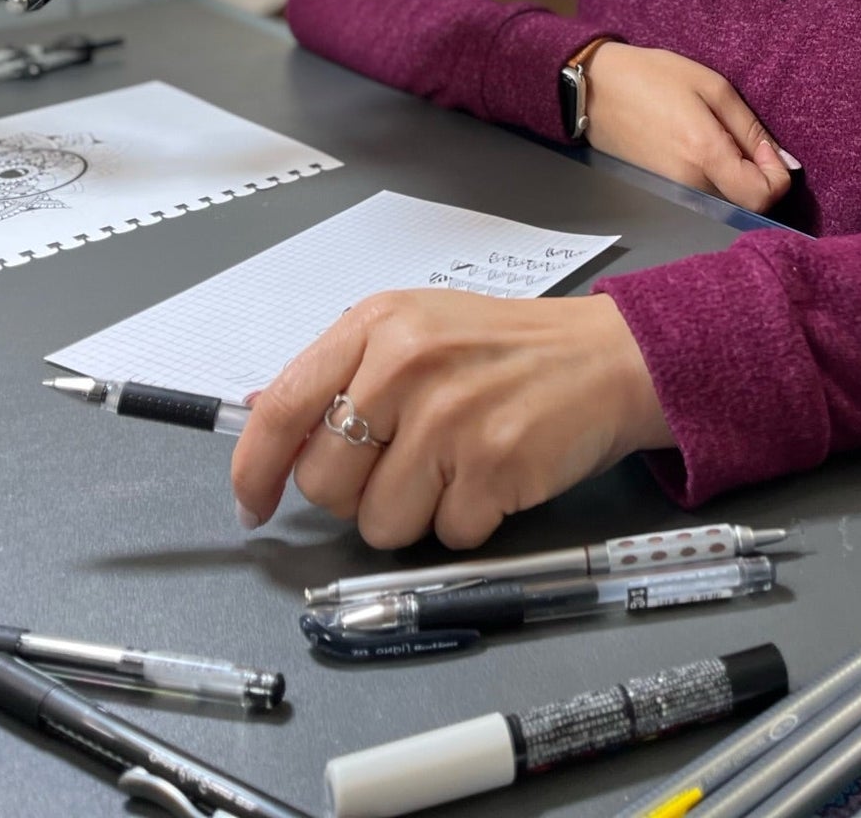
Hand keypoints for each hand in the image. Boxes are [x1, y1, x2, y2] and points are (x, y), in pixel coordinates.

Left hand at [231, 289, 672, 548]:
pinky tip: (493, 477)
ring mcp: (449, 417)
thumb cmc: (505, 349)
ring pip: (379, 523)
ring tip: (455, 466)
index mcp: (378, 324)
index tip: (252, 505)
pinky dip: (467, 522)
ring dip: (414, 514)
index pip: (283, 407)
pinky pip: (444, 536)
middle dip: (355, 494)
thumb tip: (262, 420)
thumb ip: (344, 373)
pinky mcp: (492, 466)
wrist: (607, 357)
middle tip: (404, 465)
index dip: (255, 469)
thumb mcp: (416, 331)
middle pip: (324, 482)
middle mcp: (405, 365)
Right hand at [584, 43, 795, 212]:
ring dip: (735, 175)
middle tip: (743, 138)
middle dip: (757, 176)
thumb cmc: (652, 77)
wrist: (595, 88)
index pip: (761, 197)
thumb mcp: (712, 87)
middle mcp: (689, 184)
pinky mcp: (662, 192)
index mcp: (704, 154)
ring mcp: (673, 192)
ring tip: (714, 135)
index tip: (769, 150)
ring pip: (725, 200)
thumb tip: (784, 162)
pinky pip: (703, 195)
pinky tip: (696, 145)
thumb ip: (751, 128)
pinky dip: (713, 176)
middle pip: (746, 203)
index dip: (777, 177)